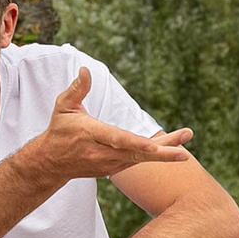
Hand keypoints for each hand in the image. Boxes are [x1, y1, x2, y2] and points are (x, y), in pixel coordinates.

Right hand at [36, 67, 192, 180]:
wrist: (52, 163)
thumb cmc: (59, 130)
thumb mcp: (63, 107)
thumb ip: (76, 89)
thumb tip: (86, 70)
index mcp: (92, 134)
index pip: (118, 140)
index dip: (137, 144)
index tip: (154, 146)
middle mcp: (104, 153)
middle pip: (136, 154)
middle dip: (162, 152)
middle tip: (185, 151)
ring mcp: (110, 163)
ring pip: (141, 158)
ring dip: (166, 152)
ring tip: (186, 141)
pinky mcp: (115, 168)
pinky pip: (139, 161)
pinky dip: (157, 156)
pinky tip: (174, 149)